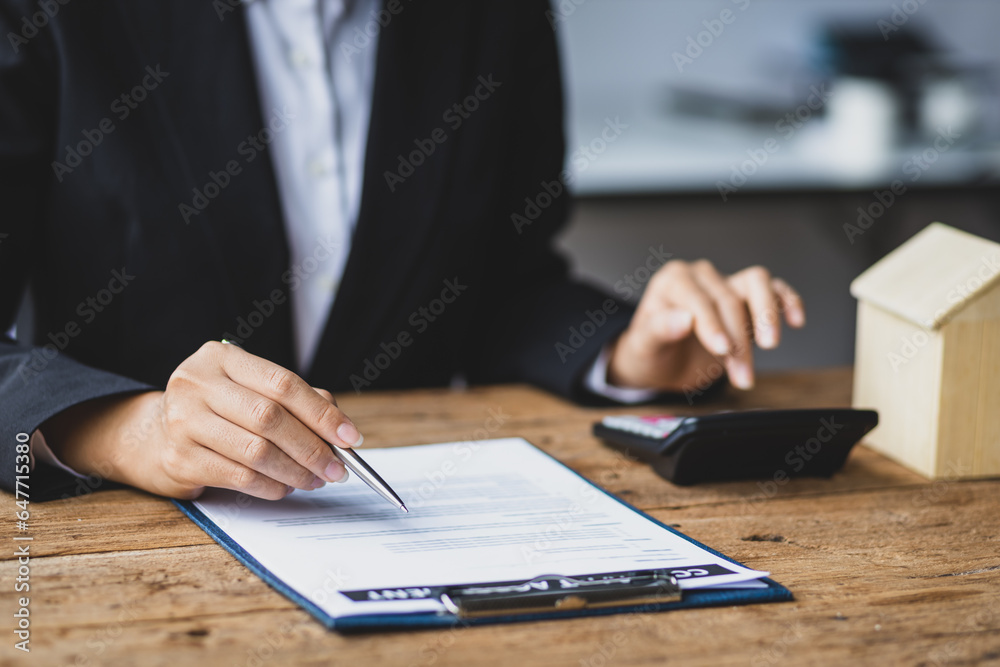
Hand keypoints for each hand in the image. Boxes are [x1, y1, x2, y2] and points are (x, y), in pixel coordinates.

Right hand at [43, 342, 360, 499]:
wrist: (151, 436)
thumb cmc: (217, 411)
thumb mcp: (251, 392)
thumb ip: (296, 401)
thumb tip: (340, 428)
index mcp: (222, 358)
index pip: (283, 383)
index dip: (321, 413)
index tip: (350, 437)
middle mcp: (197, 383)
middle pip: (270, 418)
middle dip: (312, 448)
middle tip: (338, 469)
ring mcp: (182, 420)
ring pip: (256, 450)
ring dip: (295, 471)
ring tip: (315, 480)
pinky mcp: (178, 458)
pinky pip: (239, 476)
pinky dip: (270, 486)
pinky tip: (284, 487)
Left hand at [607, 260, 804, 393]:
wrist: (663, 364)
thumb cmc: (651, 351)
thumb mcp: (644, 347)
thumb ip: (659, 330)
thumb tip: (683, 318)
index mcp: (672, 281)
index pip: (698, 298)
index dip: (712, 324)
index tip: (722, 350)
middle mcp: (701, 276)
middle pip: (728, 299)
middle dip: (737, 340)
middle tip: (741, 374)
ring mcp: (726, 283)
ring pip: (756, 282)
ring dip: (766, 316)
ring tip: (770, 345)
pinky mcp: (748, 297)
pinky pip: (774, 290)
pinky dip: (787, 301)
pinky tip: (795, 319)